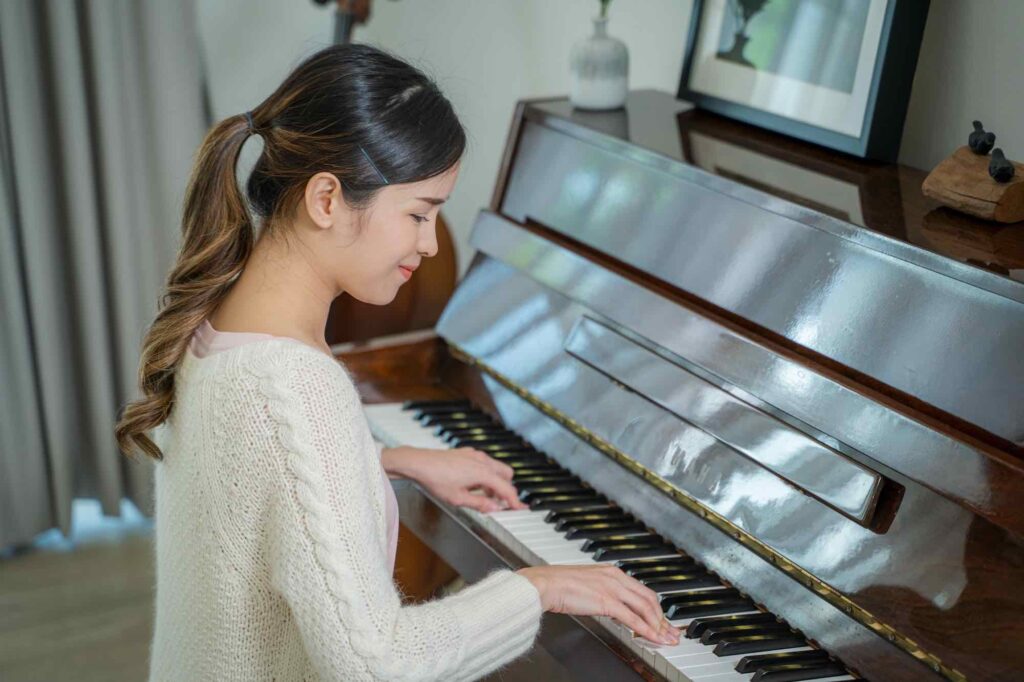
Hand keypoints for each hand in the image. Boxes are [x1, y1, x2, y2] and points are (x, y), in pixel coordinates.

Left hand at [381, 446, 528, 512]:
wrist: (419, 463)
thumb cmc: (436, 479)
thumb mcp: (458, 498)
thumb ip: (479, 503)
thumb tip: (494, 508)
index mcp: (483, 473)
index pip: (506, 489)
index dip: (514, 502)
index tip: (519, 509)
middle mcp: (482, 461)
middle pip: (507, 475)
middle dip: (506, 489)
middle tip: (500, 504)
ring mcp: (475, 455)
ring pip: (496, 468)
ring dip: (496, 482)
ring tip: (484, 496)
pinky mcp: (468, 453)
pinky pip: (485, 463)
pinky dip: (486, 474)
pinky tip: (474, 484)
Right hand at [517, 565, 679, 645]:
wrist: (545, 584)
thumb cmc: (559, 585)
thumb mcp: (588, 585)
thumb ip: (603, 593)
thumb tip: (613, 608)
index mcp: (612, 572)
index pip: (642, 590)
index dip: (656, 608)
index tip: (663, 620)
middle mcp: (616, 577)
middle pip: (649, 599)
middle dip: (663, 618)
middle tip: (670, 632)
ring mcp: (612, 588)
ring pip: (645, 608)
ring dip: (658, 626)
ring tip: (665, 639)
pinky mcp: (607, 601)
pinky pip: (632, 618)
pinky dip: (645, 629)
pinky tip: (652, 637)